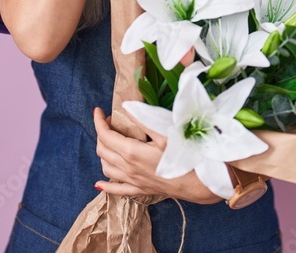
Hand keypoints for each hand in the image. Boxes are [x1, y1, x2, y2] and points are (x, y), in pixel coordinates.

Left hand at [92, 107, 225, 205]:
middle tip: (110, 121)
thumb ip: (143, 118)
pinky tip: (99, 182)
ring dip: (103, 152)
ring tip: (110, 140)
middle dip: (101, 133)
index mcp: (131, 152)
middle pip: (102, 150)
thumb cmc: (184, 154)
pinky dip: (105, 184)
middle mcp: (127, 168)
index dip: (99, 121)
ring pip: (106, 167)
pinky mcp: (139, 190)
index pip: (105, 135)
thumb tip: (125, 106)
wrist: (197, 182)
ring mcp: (132, 181)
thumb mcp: (165, 132)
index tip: (98, 110)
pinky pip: (116, 189)